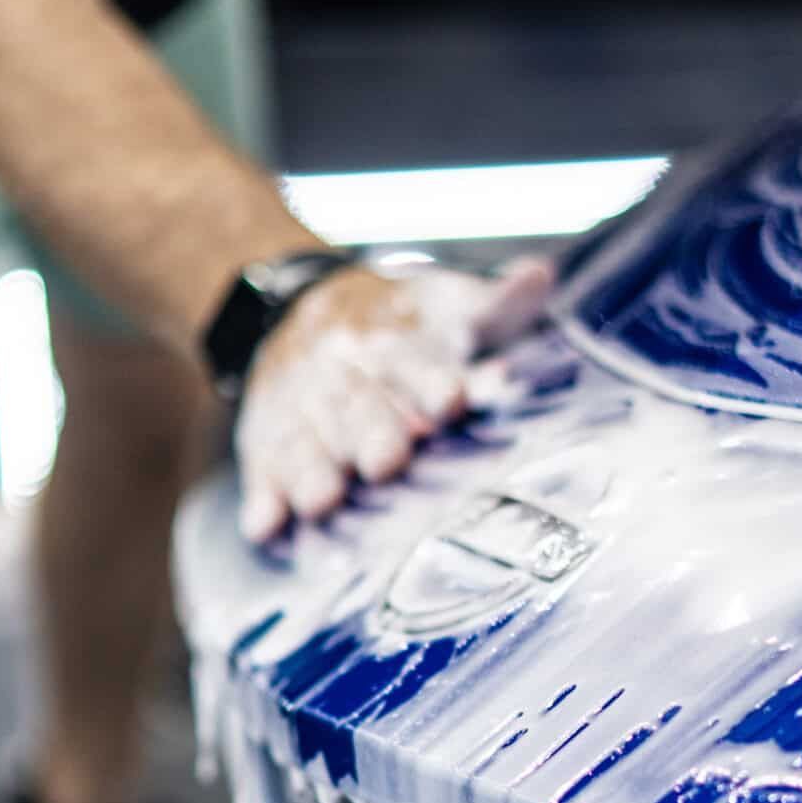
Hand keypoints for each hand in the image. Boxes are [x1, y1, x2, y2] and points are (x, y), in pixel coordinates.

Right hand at [235, 255, 555, 542]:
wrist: (301, 305)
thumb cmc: (400, 324)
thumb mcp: (446, 304)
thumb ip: (497, 304)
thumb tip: (541, 275)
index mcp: (394, 344)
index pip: (414, 363)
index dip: (433, 383)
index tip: (452, 400)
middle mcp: (343, 376)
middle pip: (357, 407)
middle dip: (372, 434)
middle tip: (387, 462)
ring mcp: (299, 409)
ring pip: (304, 440)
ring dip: (312, 471)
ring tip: (324, 500)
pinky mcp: (264, 439)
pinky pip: (260, 469)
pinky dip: (262, 500)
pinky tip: (266, 528)